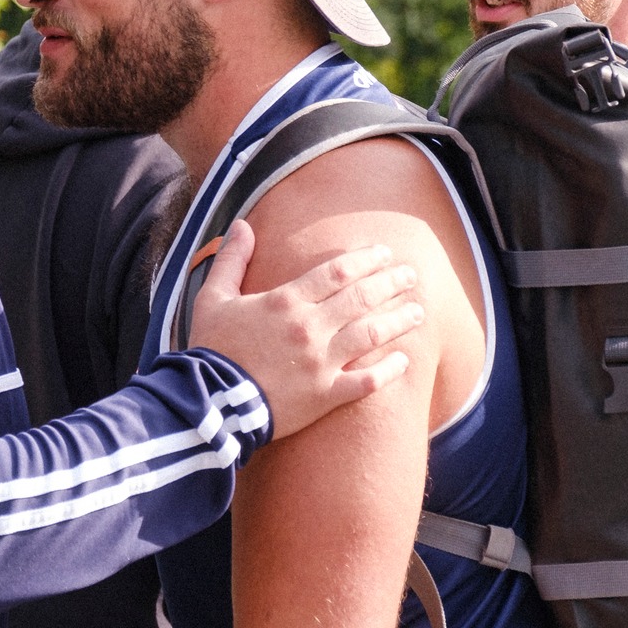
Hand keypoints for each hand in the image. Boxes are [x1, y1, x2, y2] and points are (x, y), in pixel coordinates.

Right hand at [187, 220, 421, 441]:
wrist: (209, 403)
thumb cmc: (211, 349)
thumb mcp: (212, 298)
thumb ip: (232, 260)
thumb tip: (242, 225)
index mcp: (285, 301)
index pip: (336, 272)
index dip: (364, 259)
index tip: (383, 252)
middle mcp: (309, 328)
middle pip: (361, 298)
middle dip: (391, 283)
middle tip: (411, 274)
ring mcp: (321, 363)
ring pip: (371, 335)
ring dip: (398, 320)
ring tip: (418, 312)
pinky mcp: (325, 396)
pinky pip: (367, 382)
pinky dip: (389, 371)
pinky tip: (405, 360)